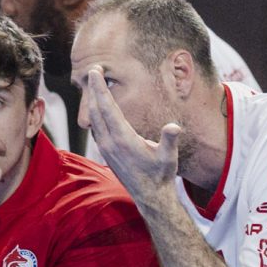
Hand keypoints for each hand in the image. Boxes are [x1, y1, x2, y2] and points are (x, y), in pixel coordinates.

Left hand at [77, 66, 180, 199]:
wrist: (150, 196)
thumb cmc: (160, 175)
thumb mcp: (168, 157)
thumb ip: (169, 140)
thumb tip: (174, 127)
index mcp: (122, 138)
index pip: (106, 107)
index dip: (99, 87)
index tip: (94, 71)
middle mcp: (109, 142)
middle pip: (95, 109)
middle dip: (93, 88)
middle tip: (93, 70)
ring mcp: (105, 147)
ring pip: (93, 118)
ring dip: (92, 100)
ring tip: (94, 84)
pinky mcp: (105, 152)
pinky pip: (96, 127)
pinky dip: (95, 112)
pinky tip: (98, 107)